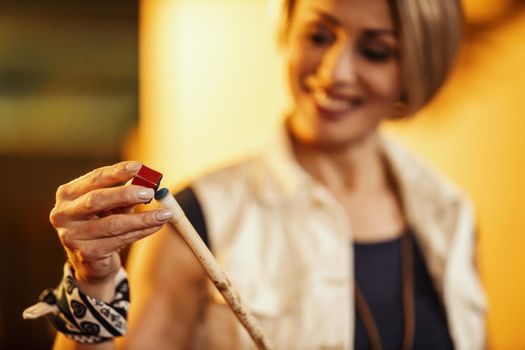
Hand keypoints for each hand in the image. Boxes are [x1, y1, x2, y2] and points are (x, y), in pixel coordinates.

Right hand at [49, 161, 172, 295]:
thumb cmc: (102, 223)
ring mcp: (72, 236)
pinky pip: (120, 240)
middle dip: (126, 194)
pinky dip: (142, 231)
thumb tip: (150, 183)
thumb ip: (126, 194)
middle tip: (150, 192)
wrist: (90, 261)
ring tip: (164, 213)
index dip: (117, 172)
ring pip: (113, 224)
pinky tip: (157, 225)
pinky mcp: (87, 253)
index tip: (139, 166)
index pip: (94, 178)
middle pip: (97, 199)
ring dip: (142, 218)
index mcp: (67, 194)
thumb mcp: (112, 206)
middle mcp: (63, 214)